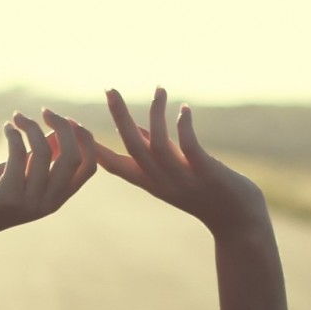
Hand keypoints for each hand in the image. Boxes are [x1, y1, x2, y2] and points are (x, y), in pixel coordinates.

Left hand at [0, 109, 95, 247]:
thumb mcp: (22, 174)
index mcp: (57, 199)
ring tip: (17, 117)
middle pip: (73, 156)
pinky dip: (14, 134)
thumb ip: (42, 158)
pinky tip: (6, 128)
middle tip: (46, 111)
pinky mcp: (8, 195)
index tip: (68, 120)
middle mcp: (48, 203)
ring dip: (31, 126)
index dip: (85, 139)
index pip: (88, 167)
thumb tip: (59, 130)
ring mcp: (29, 201)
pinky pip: (19, 153)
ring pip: (45, 150)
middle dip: (63, 126)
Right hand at [96, 88, 267, 238]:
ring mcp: (182, 178)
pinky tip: (184, 108)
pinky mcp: (205, 173)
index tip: (72, 125)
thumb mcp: (173, 172)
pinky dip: (184, 126)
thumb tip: (137, 129)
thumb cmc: (205, 193)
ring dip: (156, 115)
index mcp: (150, 182)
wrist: (237, 220)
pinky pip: (189, 147)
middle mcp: (161, 181)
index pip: (113, 164)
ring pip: (157, 145)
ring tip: (159, 89)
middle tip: (109, 90)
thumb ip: (154, 151)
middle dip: (119, 117)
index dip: (93, 145)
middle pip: (131, 147)